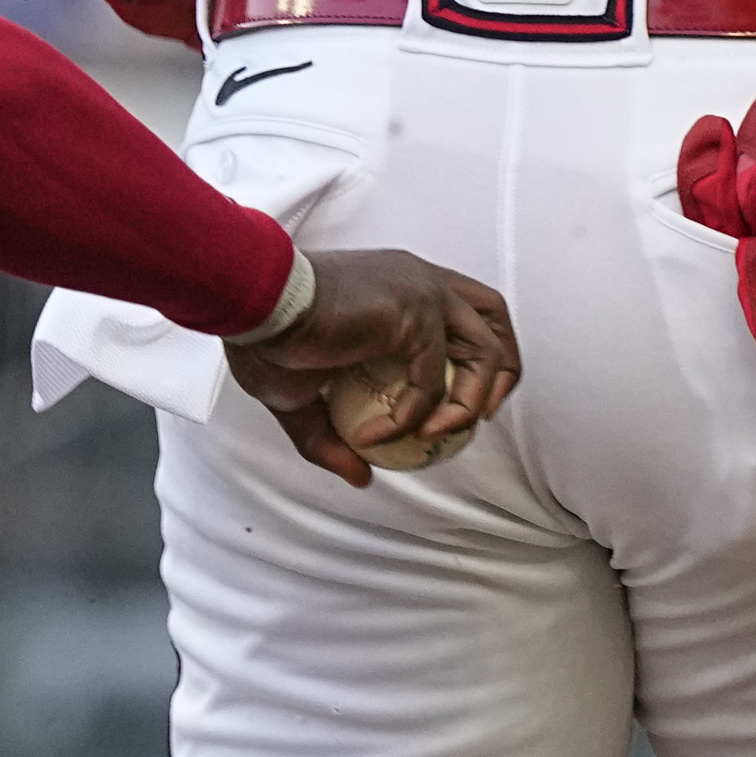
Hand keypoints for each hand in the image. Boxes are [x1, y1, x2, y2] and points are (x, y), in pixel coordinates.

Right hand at [228, 246, 519, 488]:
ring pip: (484, 350)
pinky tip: (374, 434)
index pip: (463, 312)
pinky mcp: (415, 311)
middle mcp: (420, 280)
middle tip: (476, 419)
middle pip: (495, 317)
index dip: (474, 359)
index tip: (458, 406)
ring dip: (465, 405)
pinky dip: (411, 418)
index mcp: (401, 285)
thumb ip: (331, 436)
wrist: (253, 307)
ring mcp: (423, 292)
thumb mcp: (299, 397)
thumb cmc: (266, 336)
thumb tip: (360, 477)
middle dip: (502, 371)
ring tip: (431, 437)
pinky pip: (432, 380)